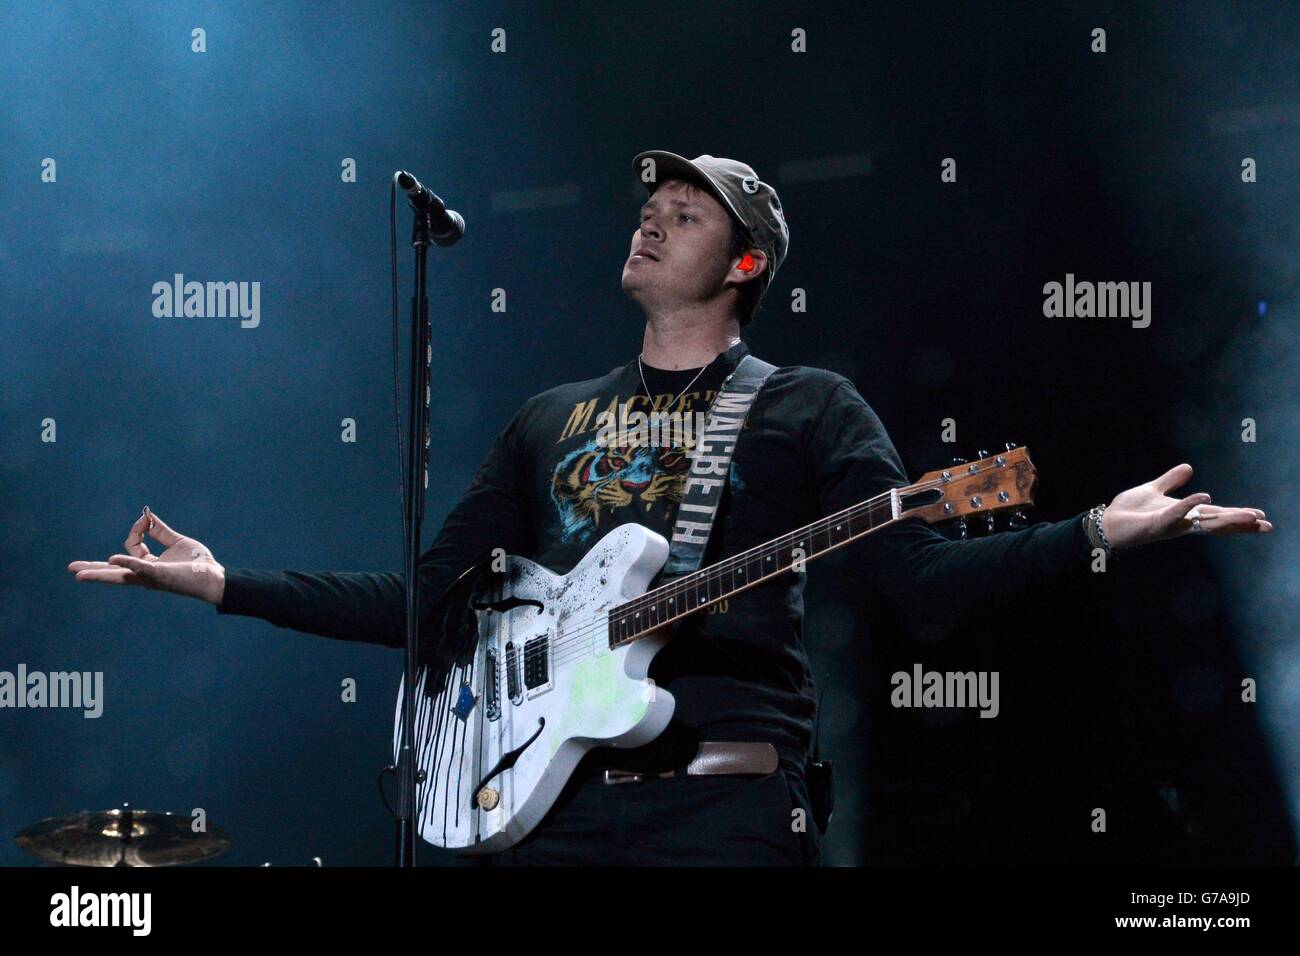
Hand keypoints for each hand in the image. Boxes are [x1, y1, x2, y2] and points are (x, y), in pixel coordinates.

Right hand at [67, 507, 226, 604]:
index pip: (132, 545)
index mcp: (148, 566)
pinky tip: (113, 560)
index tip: (146, 519)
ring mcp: (150, 576)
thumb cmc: (197, 563)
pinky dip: (128, 562)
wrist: (214, 576)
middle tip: (73, 570)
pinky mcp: (159, 575)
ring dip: (99, 574)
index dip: (138, 529)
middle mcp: (144, 574)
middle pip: (114, 572)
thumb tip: (147, 516)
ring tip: (79, 575)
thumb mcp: (177, 542)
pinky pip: (140, 568)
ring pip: (120, 575)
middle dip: (94, 570)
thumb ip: (161, 531)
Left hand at [1101, 464, 1272, 550]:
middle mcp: (1181, 522)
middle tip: (1266, 525)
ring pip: (1202, 522)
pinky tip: (1204, 497)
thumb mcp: (1153, 490)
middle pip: (1215, 522)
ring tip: (1249, 517)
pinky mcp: (1154, 525)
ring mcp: (1169, 525)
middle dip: (1240, 523)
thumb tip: (1189, 468)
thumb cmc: (1129, 511)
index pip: (1216, 515)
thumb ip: (1171, 480)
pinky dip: (1189, 505)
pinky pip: (1174, 514)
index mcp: (1184, 514)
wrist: (1106, 522)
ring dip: (1225, 518)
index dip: (1238, 516)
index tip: (1262, 519)